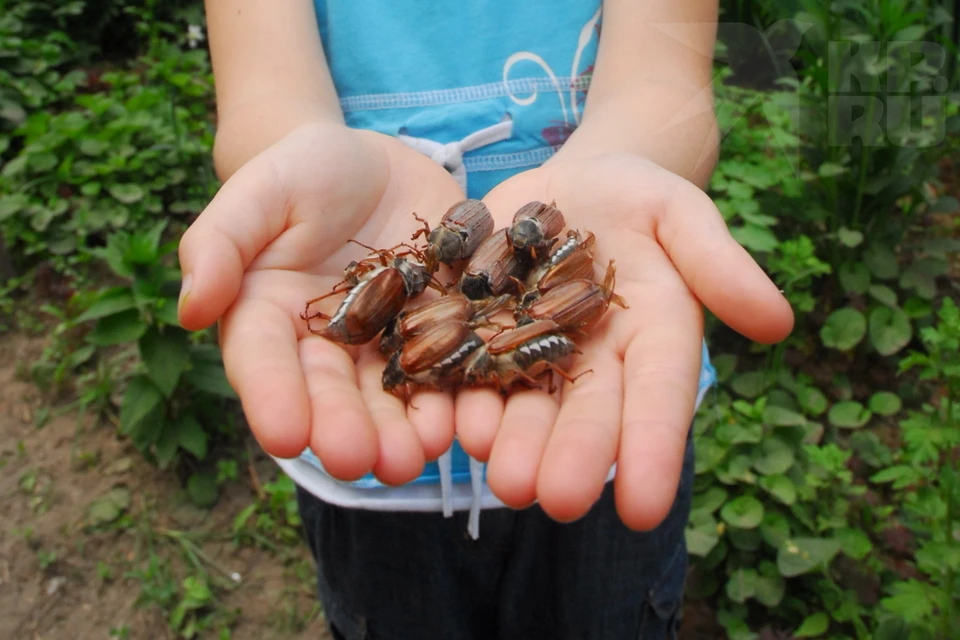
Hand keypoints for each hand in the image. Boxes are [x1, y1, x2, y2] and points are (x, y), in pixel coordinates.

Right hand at [178, 122, 468, 484]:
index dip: (272, 399)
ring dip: (399, 433)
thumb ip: (220, 242)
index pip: (264, 364)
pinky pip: (447, 369)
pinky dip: (453, 399)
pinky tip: (461, 424)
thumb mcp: (260, 191)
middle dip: (344, 430)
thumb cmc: (303, 172)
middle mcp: (326, 346)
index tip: (286, 436)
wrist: (375, 165)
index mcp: (269, 318)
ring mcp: (385, 344)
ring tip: (412, 460)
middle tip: (357, 463)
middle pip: (331, 394)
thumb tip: (190, 308)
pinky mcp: (438, 332)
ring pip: (389, 397)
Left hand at [451, 153, 793, 529]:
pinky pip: (466, 370)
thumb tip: (779, 324)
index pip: (659, 399)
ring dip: (512, 444)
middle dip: (573, 459)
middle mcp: (594, 362)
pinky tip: (446, 425)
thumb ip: (719, 265)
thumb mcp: (681, 215)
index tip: (645, 509)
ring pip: (524, 406)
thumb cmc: (639, 197)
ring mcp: (532, 352)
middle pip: (586, 415)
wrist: (571, 184)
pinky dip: (458, 399)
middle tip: (556, 501)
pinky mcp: (479, 333)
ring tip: (501, 477)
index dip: (654, 450)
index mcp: (652, 340)